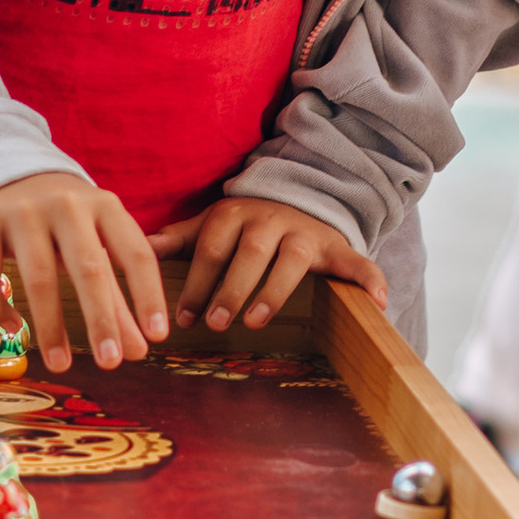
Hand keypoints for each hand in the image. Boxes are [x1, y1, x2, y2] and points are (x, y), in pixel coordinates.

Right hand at [0, 174, 168, 372]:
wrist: (7, 169)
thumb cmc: (63, 219)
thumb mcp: (94, 245)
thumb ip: (116, 297)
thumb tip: (137, 352)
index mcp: (104, 206)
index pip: (135, 253)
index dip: (148, 295)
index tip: (158, 336)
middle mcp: (66, 203)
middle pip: (88, 266)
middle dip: (100, 318)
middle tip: (111, 362)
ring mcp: (22, 210)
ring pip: (38, 276)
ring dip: (50, 326)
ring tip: (60, 364)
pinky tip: (13, 328)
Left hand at [154, 196, 388, 335]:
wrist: (300, 195)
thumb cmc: (245, 223)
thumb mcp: (210, 224)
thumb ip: (177, 238)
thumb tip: (139, 248)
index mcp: (234, 213)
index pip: (212, 247)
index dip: (198, 281)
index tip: (184, 316)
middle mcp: (269, 219)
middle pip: (250, 253)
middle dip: (232, 288)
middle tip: (216, 323)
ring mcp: (304, 232)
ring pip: (292, 260)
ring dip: (275, 290)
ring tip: (256, 320)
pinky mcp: (334, 246)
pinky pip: (355, 261)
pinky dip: (369, 279)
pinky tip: (378, 303)